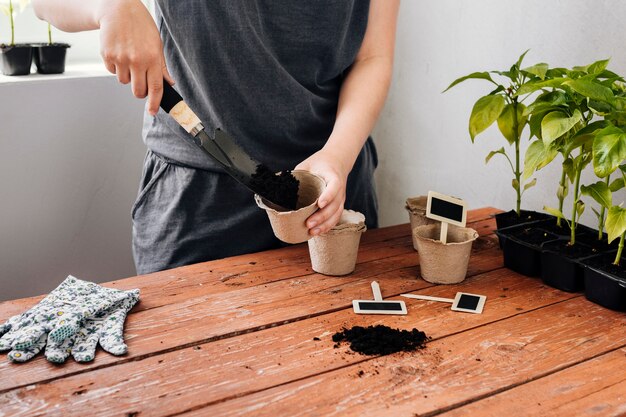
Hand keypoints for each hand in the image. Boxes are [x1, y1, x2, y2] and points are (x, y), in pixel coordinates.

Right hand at [97, 0, 174, 114]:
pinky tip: (119, 53)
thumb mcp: (156, 44)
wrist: (117, 9)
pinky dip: (116, 67)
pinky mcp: (107, 56)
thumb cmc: (140, 25)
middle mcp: (137, 60)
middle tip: (141, 82)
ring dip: (127, 76)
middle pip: (138, 91)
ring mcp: (121, 59)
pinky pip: (112, 72)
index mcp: (152, 58)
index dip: (154, 103)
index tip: (152, 111)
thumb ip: (161, 66)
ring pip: (124, 82)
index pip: (155, 88)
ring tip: (129, 58)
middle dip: (140, 91)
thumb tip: (168, 83)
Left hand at [295, 149, 349, 235]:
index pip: (334, 187)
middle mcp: (340, 189)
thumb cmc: (319, 163)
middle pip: (334, 205)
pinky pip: (335, 218)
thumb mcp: (308, 164)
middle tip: (308, 223)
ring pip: (336, 214)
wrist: (336, 161)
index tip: (319, 204)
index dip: (328, 196)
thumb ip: (298, 175)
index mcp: (333, 176)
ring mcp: (341, 198)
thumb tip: (279, 185)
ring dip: (324, 224)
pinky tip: (317, 232)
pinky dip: (327, 226)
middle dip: (322, 216)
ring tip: (312, 231)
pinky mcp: (338, 205)